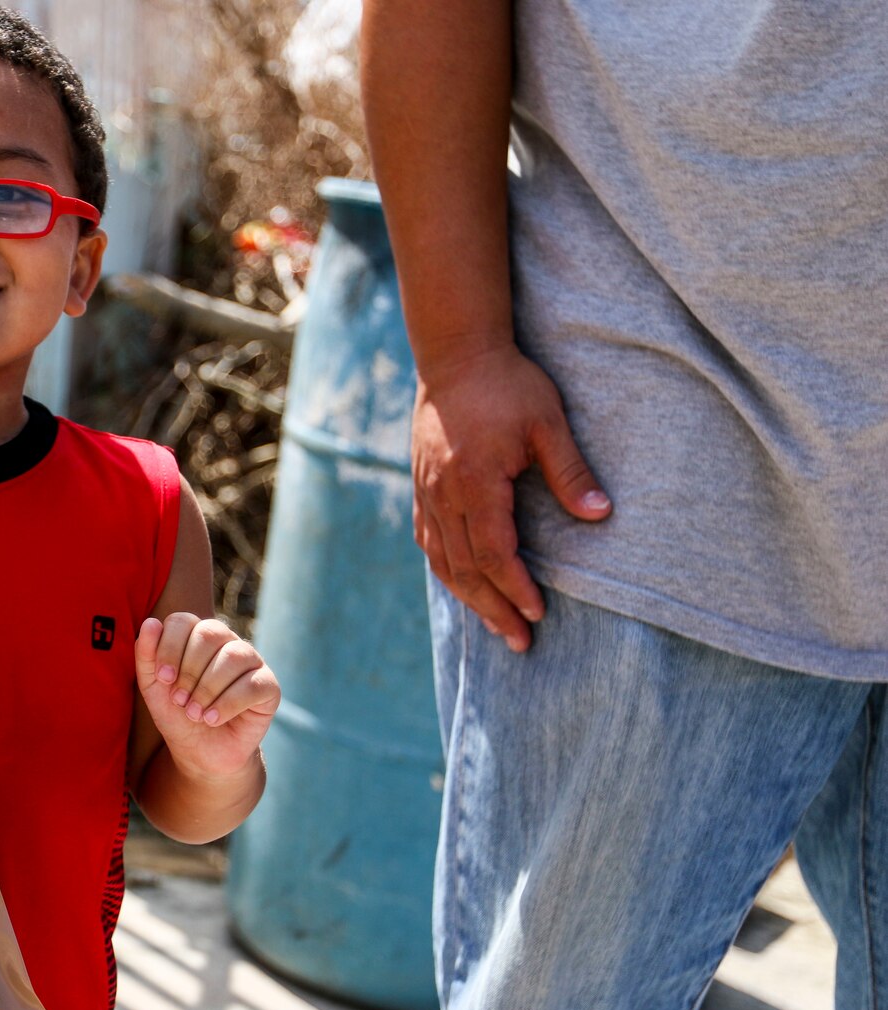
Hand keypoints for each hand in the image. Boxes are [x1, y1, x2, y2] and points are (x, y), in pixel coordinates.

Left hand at [135, 613, 279, 779]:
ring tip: (195, 714)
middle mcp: (227, 642)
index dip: (170, 648)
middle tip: (179, 700)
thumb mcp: (153, 688)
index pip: (183, 621)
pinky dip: (228, 704)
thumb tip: (151, 623)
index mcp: (197, 636)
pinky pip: (253, 684)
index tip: (163, 679)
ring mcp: (252, 662)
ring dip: (207, 689)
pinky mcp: (269, 686)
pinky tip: (213, 720)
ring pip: (234, 655)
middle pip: (210, 633)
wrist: (200, 754)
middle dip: (189, 670)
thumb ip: (146, 655)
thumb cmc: (177, 716)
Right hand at [413, 343, 610, 650]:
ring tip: (495, 625)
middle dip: (493, 609)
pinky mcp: (422, 488)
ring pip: (442, 561)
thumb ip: (570, 470)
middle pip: (465, 569)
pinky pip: (429, 542)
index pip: (494, 553)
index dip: (515, 588)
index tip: (538, 614)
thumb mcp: (547, 422)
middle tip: (520, 642)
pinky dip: (447, 571)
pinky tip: (463, 585)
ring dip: (469, 598)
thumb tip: (600, 514)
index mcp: (475, 482)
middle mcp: (444, 495)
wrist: (455, 355)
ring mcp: (427, 493)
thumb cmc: (507, 385)